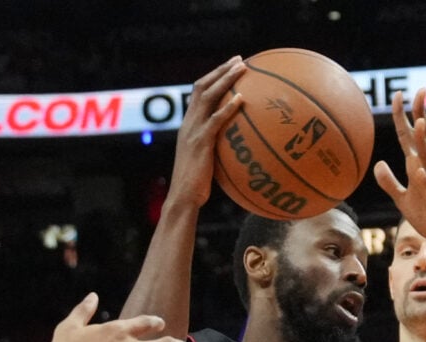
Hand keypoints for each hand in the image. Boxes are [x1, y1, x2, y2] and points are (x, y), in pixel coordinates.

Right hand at [168, 59, 248, 211]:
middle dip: (221, 70)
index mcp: (189, 123)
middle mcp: (189, 122)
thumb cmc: (196, 184)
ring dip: (225, 80)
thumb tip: (236, 143)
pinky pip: (215, 120)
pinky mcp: (200, 142)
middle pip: (202, 86)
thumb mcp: (205, 159)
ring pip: (207, 96)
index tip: (230, 66)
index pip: (198, 91)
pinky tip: (241, 99)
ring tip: (242, 69)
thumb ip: (215, 145)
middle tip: (239, 60)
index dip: (214, 76)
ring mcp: (193, 131)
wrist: (183, 197)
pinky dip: (228, 107)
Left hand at [373, 95, 425, 249]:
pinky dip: (425, 179)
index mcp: (417, 166)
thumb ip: (389, 182)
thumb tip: (378, 164)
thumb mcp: (401, 198)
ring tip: (420, 124)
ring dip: (424, 141)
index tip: (399, 95)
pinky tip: (420, 172)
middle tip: (418, 92)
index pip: (408, 136)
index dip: (403, 116)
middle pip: (424, 137)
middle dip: (420, 115)